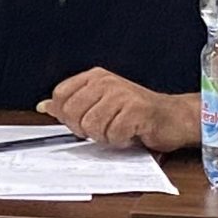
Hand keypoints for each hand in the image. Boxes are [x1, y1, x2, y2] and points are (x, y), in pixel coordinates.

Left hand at [41, 67, 199, 151]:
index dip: (65, 116)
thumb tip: (44, 106)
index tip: (78, 124)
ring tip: (117, 131)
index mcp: (94, 77)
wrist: (173, 117)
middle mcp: (106, 82)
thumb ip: (72, 104)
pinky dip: (120, 140)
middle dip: (84, 129)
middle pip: (73, 112)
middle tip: (101, 130)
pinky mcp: (137, 110)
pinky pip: (114, 134)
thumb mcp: (100, 103)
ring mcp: (122, 94)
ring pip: (92, 125)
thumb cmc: (136, 113)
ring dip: (104, 136)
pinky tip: (130, 134)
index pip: (61, 95)